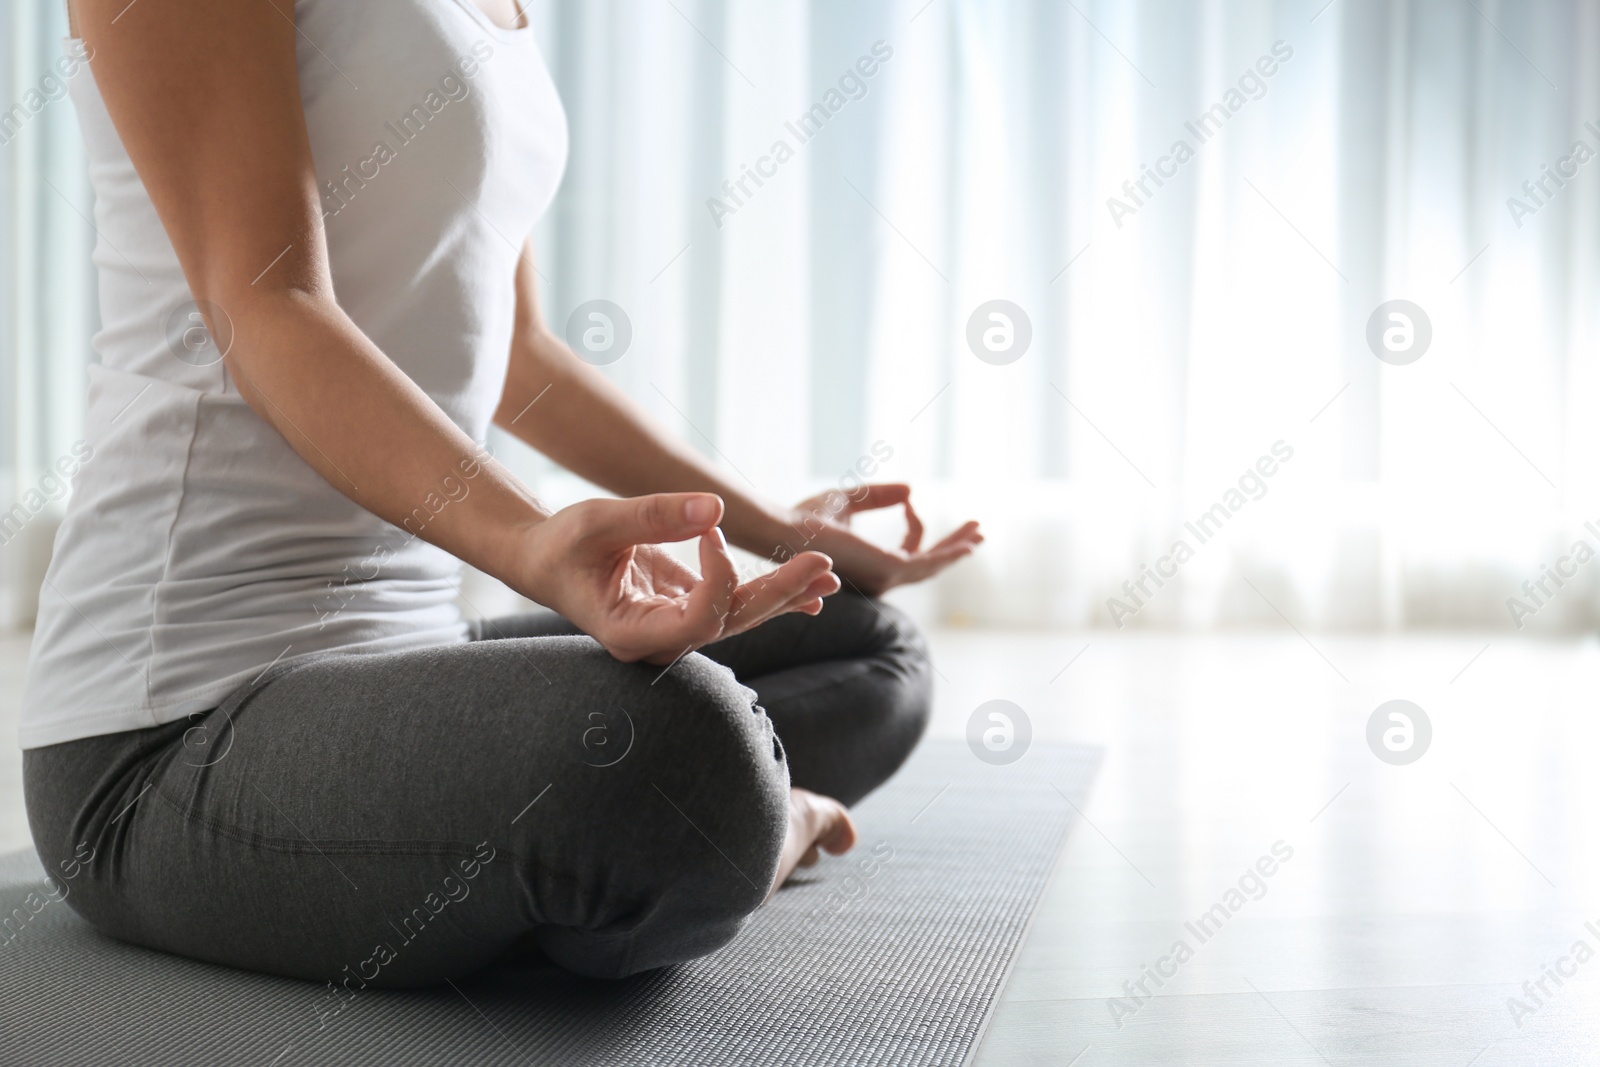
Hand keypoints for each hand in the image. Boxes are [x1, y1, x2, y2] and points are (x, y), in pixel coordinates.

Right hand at [520, 493, 839, 663]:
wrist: (544, 560)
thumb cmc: (561, 544)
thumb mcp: (597, 521)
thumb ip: (653, 515)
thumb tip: (717, 508)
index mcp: (630, 634)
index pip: (698, 620)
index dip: (720, 578)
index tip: (712, 530)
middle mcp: (658, 642)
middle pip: (730, 623)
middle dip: (779, 592)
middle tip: (823, 563)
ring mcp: (674, 630)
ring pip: (739, 616)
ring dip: (785, 593)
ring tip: (829, 574)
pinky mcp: (685, 611)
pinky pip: (734, 605)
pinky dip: (772, 594)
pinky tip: (813, 590)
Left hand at [784, 484, 981, 596]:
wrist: (788, 528)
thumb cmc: (807, 517)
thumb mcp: (851, 499)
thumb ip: (879, 496)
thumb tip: (911, 490)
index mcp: (870, 565)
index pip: (907, 551)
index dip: (914, 524)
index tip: (909, 499)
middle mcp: (879, 578)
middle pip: (927, 566)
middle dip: (953, 549)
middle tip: (977, 534)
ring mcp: (884, 578)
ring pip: (931, 566)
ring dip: (957, 549)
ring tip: (979, 532)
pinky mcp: (888, 570)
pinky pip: (927, 563)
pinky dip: (949, 552)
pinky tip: (967, 541)